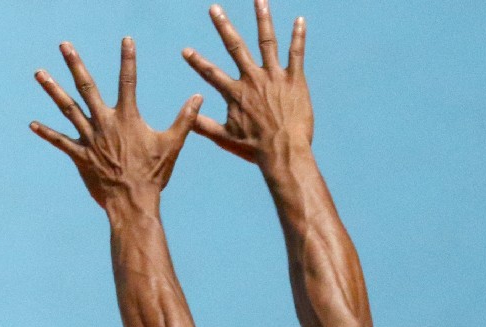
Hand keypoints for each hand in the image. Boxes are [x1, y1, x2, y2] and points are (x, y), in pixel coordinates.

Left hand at [31, 39, 203, 210]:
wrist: (133, 202)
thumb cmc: (154, 174)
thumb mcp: (172, 145)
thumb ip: (184, 119)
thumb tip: (198, 97)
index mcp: (128, 118)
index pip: (128, 81)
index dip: (128, 59)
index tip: (126, 40)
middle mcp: (105, 123)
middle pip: (87, 87)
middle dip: (75, 64)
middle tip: (64, 46)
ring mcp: (89, 139)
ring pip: (68, 108)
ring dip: (52, 89)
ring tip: (39, 73)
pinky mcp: (80, 156)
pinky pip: (60, 142)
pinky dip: (47, 133)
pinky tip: (33, 124)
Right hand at [183, 0, 311, 163]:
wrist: (284, 152)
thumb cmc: (255, 149)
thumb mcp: (224, 138)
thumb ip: (203, 125)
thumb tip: (185, 119)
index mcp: (235, 92)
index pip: (210, 72)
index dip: (196, 61)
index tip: (186, 50)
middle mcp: (253, 79)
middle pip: (235, 46)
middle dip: (223, 26)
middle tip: (214, 8)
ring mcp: (274, 77)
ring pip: (267, 42)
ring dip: (263, 19)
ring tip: (260, 0)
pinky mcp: (295, 81)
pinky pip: (296, 54)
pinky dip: (298, 37)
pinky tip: (300, 20)